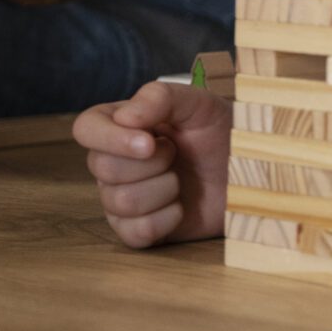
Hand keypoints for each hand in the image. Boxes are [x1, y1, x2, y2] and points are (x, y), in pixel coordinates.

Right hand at [74, 82, 230, 247]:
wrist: (245, 172)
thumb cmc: (218, 133)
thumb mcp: (197, 103)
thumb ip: (160, 98)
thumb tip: (124, 118)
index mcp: (119, 124)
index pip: (86, 128)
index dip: (111, 139)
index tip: (149, 143)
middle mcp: (113, 162)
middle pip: (102, 168)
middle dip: (151, 163)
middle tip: (176, 154)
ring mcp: (121, 198)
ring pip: (119, 202)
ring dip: (163, 190)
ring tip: (180, 180)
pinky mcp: (137, 230)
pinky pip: (135, 232)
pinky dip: (166, 219)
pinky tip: (180, 207)